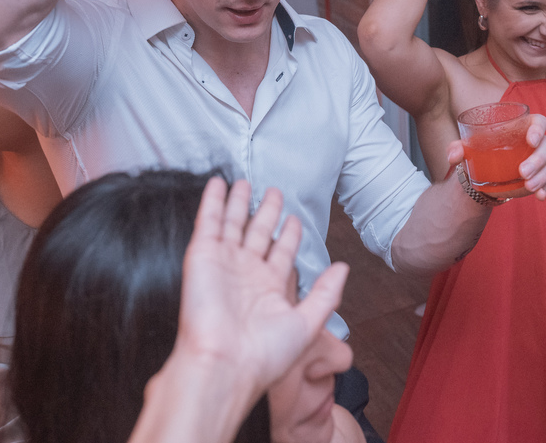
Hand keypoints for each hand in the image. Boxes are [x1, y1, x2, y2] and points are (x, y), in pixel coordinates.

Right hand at [171, 178, 347, 389]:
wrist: (225, 364)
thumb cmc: (264, 354)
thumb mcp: (307, 323)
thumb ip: (326, 293)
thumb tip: (343, 268)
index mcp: (271, 288)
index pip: (282, 253)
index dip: (289, 234)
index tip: (295, 219)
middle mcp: (247, 273)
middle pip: (259, 233)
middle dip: (267, 212)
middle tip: (274, 192)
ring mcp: (224, 263)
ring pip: (234, 224)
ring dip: (239, 202)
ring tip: (246, 182)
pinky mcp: (202, 255)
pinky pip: (208, 222)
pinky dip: (212, 201)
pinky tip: (218, 184)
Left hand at [446, 113, 545, 200]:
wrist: (483, 174)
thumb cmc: (479, 152)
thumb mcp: (466, 149)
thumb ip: (457, 148)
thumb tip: (454, 155)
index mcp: (521, 127)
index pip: (539, 122)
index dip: (539, 128)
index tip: (531, 140)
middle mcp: (535, 143)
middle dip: (538, 159)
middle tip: (522, 172)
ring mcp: (540, 161)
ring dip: (543, 175)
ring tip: (528, 186)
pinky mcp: (540, 177)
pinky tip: (539, 195)